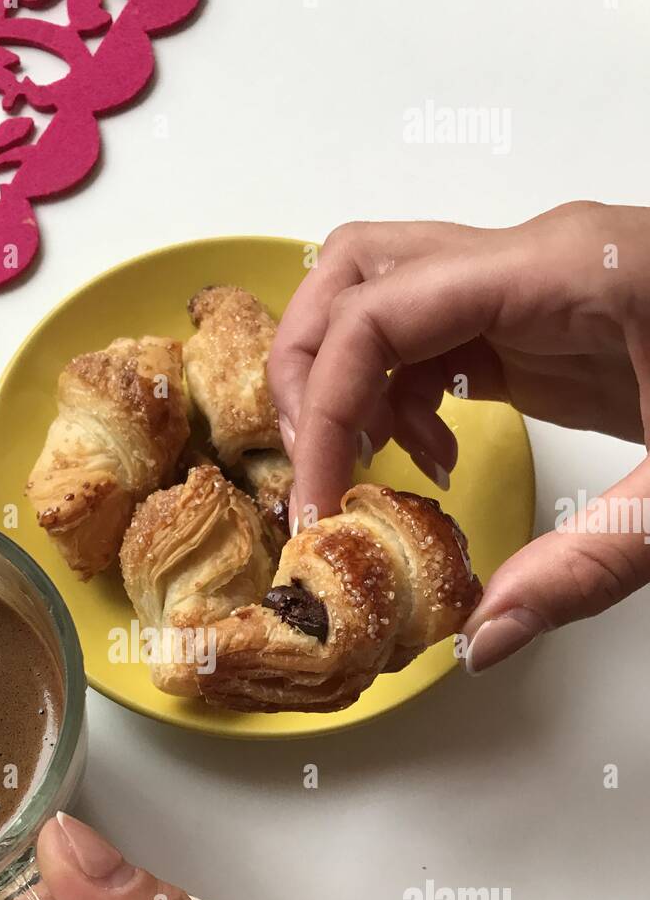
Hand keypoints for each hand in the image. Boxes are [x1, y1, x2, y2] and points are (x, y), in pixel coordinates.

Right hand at [268, 202, 649, 671]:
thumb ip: (590, 566)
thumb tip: (482, 638)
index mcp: (564, 271)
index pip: (382, 311)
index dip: (327, 408)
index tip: (323, 500)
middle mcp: (530, 260)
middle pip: (353, 273)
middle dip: (309, 375)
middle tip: (319, 473)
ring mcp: (528, 285)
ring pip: (376, 296)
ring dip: (345, 382)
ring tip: (374, 468)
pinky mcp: (535, 323)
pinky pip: (424, 338)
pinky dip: (395, 397)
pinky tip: (430, 458)